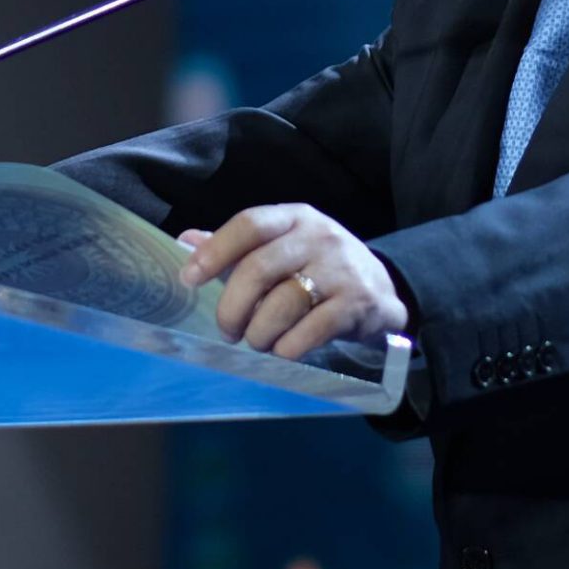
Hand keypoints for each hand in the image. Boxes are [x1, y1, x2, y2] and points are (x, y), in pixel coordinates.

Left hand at [177, 204, 409, 359]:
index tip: (189, 279)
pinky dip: (287, 348)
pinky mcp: (357, 303)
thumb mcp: (282, 248)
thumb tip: (185, 241)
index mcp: (295, 218)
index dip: (215, 251)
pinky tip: (284, 350)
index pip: (250, 224)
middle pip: (259, 268)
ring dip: (259, 332)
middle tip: (227, 329)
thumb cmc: (318, 268)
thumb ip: (236, 247)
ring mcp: (341, 269)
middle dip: (232, 306)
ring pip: (282, 304)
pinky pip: (309, 331)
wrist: (383, 290)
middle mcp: (319, 236)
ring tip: (257, 341)